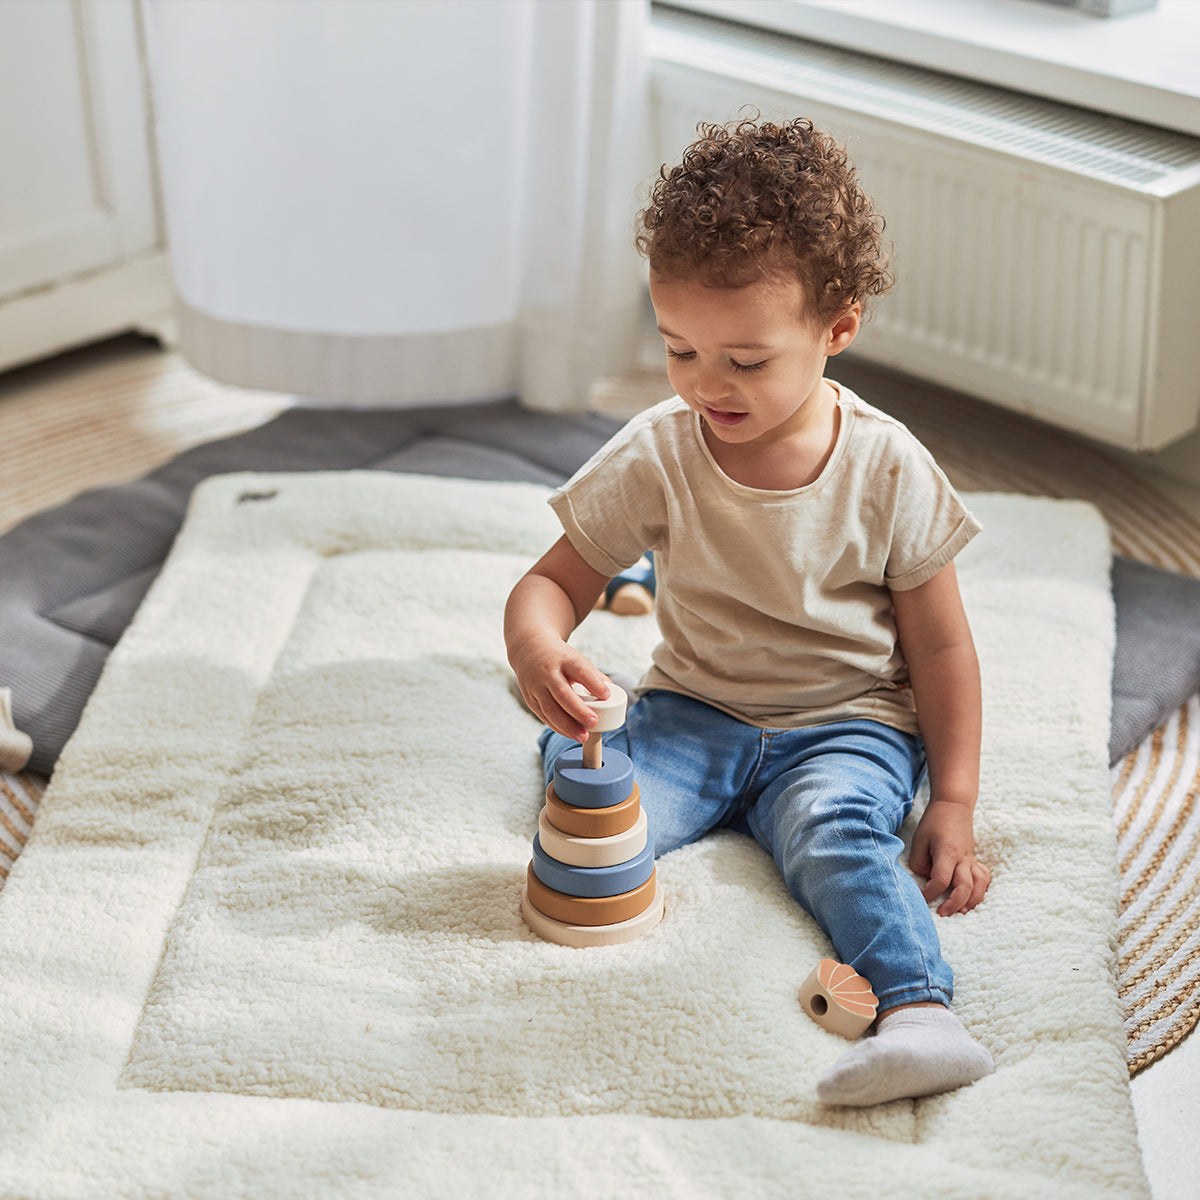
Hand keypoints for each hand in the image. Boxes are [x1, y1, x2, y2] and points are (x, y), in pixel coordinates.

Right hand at [509, 634, 611, 743]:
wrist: (529, 649)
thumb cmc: (560, 658)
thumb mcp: (576, 659)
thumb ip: (594, 677)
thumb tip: (614, 696)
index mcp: (564, 660)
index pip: (580, 670)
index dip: (593, 683)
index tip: (607, 696)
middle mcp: (548, 672)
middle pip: (562, 693)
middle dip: (578, 710)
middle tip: (594, 722)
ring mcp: (536, 686)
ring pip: (550, 709)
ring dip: (567, 726)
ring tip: (583, 736)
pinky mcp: (530, 699)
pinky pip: (543, 716)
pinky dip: (558, 727)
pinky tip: (571, 734)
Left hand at [909, 799, 990, 915]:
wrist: (954, 805)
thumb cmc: (934, 822)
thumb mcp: (919, 840)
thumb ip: (919, 864)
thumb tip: (928, 880)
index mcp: (947, 852)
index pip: (940, 879)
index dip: (930, 893)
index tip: (921, 898)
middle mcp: (963, 858)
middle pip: (965, 887)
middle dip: (954, 904)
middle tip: (942, 914)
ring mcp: (971, 859)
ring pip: (980, 885)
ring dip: (973, 901)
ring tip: (962, 912)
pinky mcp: (975, 859)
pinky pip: (984, 877)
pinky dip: (981, 890)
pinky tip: (973, 898)